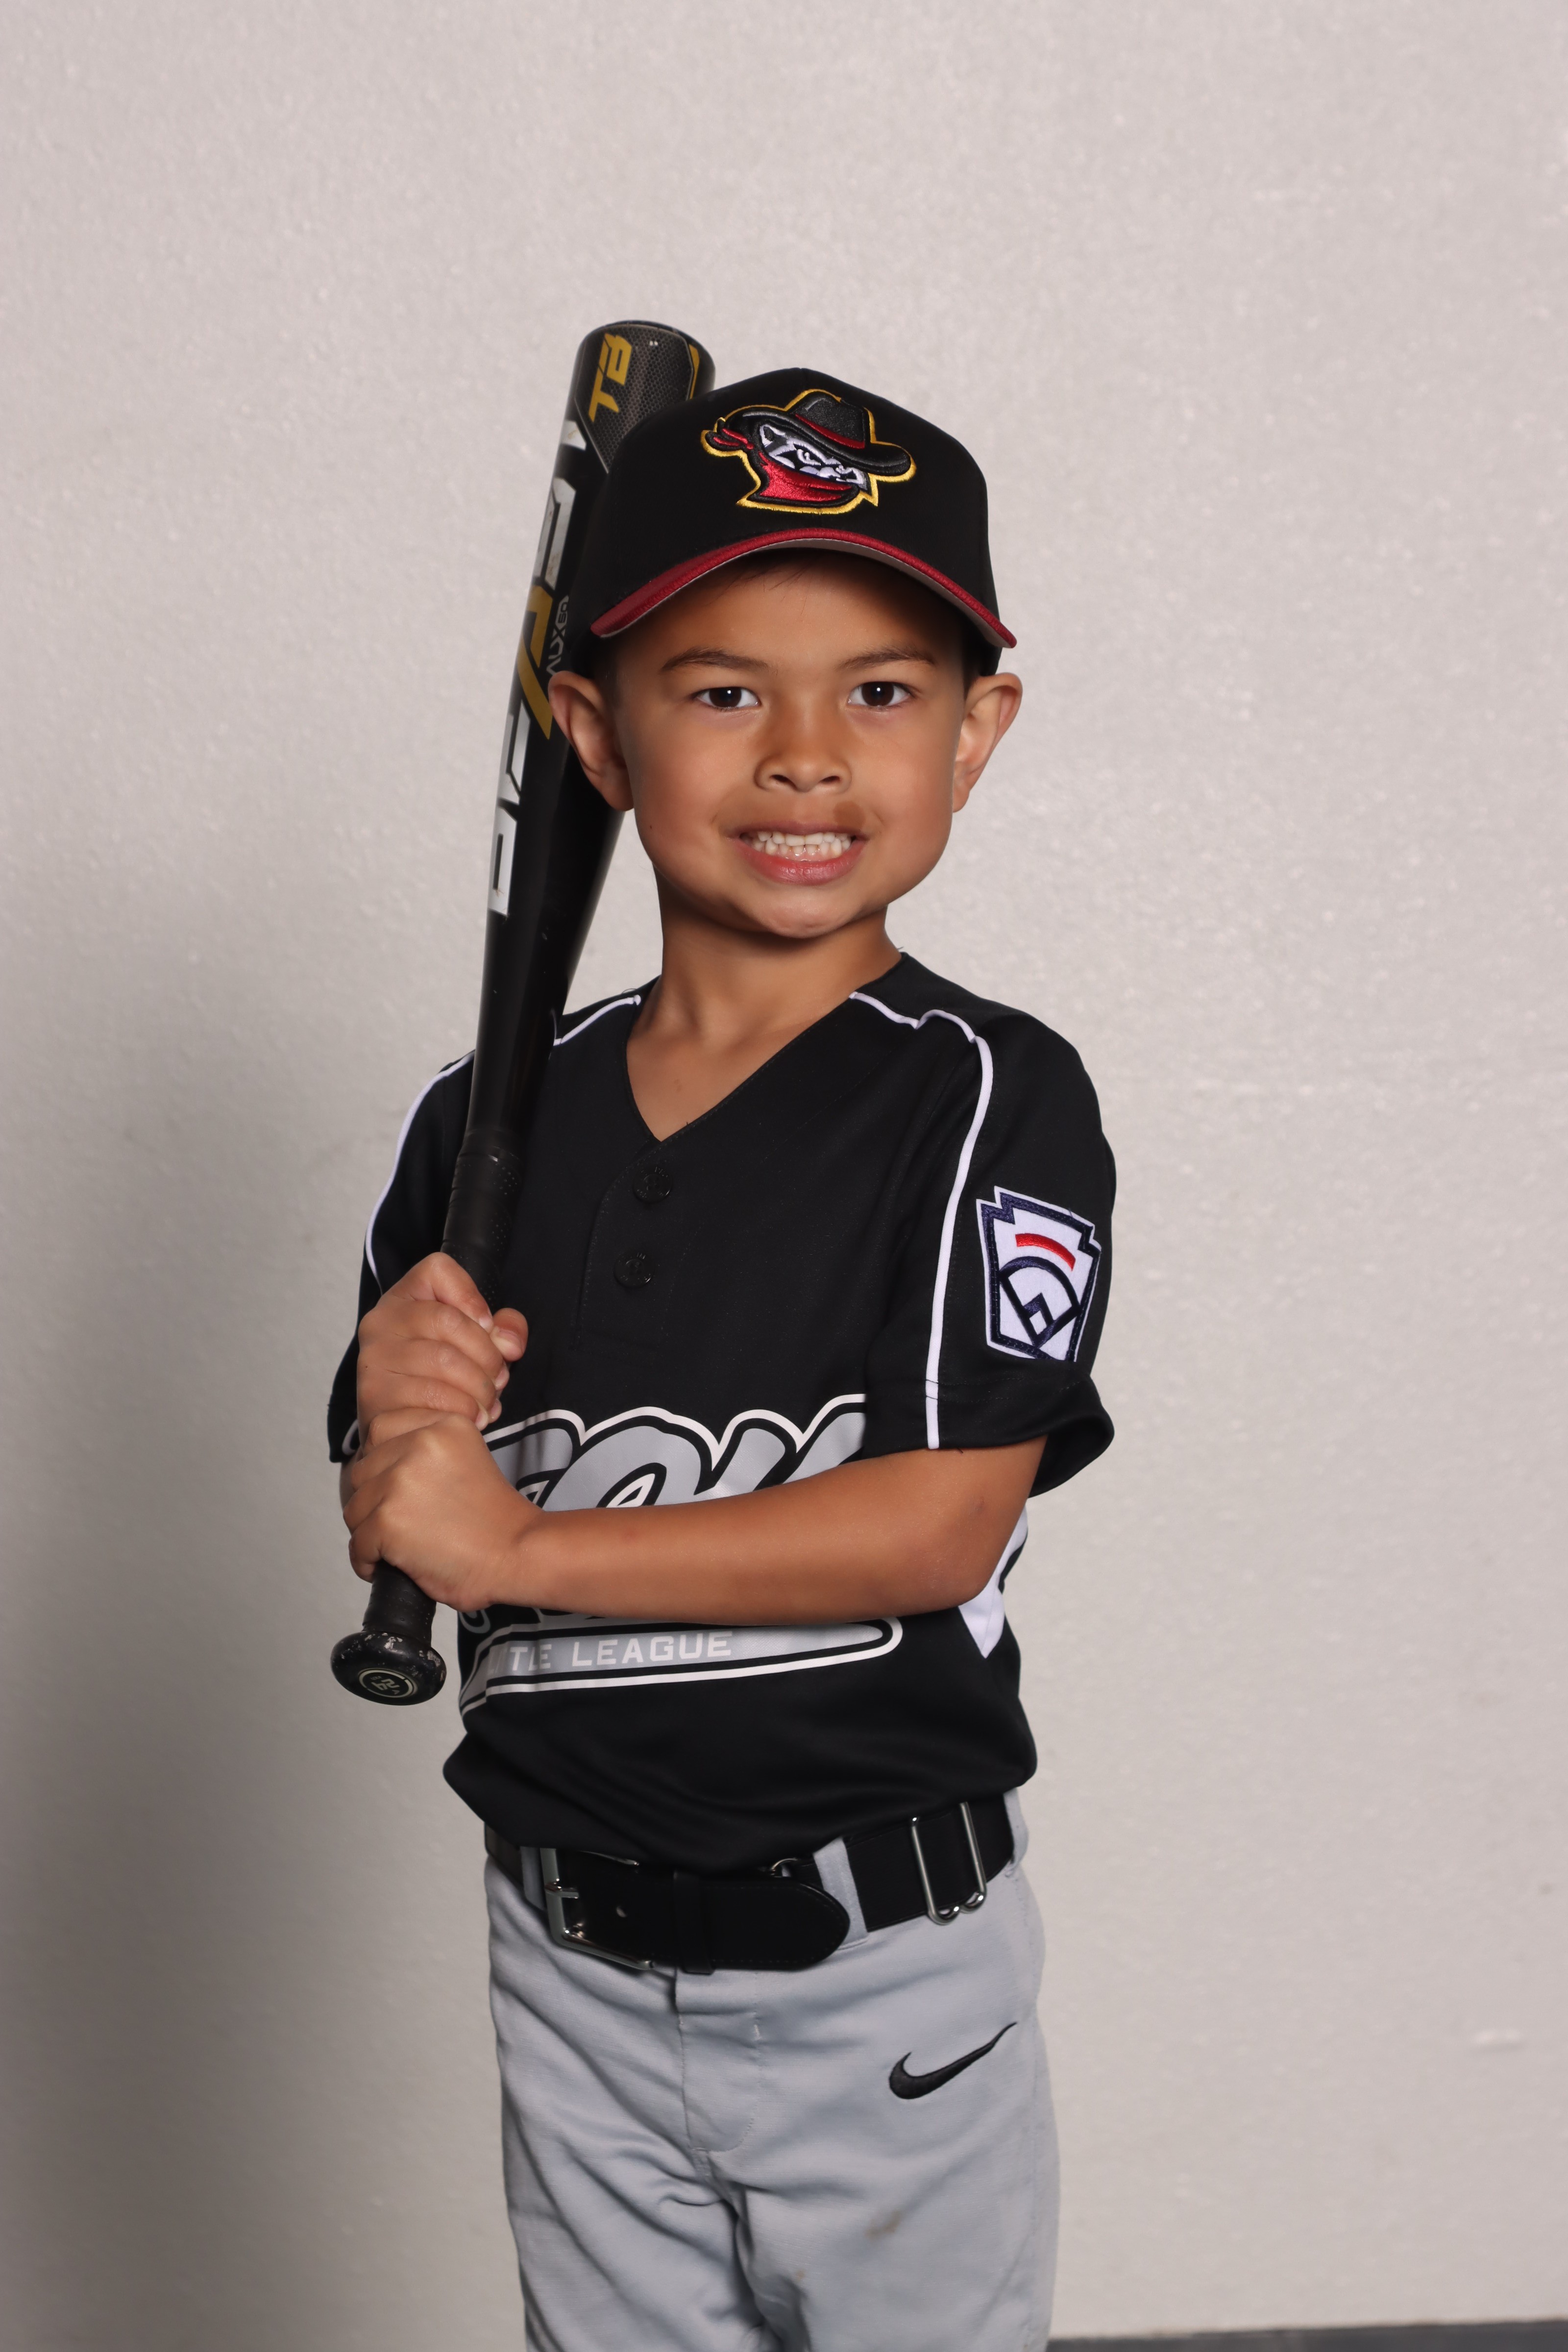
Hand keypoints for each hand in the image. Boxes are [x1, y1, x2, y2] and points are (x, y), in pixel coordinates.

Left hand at [344, 1415, 539, 1611]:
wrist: (518, 1554)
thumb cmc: (494, 1520)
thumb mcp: (465, 1458)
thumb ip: (425, 1452)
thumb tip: (376, 1467)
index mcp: (441, 1426)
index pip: (379, 1430)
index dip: (383, 1465)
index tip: (400, 1490)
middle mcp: (419, 1444)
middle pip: (362, 1473)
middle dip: (374, 1502)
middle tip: (402, 1524)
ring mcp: (400, 1481)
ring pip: (354, 1509)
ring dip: (370, 1533)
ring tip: (399, 1549)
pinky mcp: (388, 1520)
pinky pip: (357, 1545)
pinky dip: (368, 1562)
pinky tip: (394, 1566)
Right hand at [355, 1252, 526, 1445]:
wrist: (402, 1429)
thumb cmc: (439, 1379)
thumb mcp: (474, 1345)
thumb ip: (502, 1330)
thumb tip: (509, 1343)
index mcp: (404, 1298)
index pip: (436, 1270)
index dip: (471, 1296)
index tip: (487, 1326)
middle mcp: (381, 1322)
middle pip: (449, 1321)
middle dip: (487, 1356)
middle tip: (498, 1379)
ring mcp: (374, 1358)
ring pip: (442, 1361)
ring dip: (478, 1388)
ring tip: (488, 1403)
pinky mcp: (375, 1397)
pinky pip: (430, 1398)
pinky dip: (461, 1411)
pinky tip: (470, 1418)